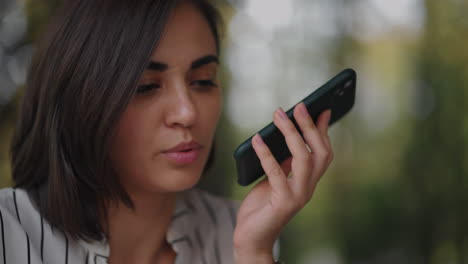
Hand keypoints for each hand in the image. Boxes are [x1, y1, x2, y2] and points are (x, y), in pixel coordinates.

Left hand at [233, 103, 332, 262]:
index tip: (321, 108)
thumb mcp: (274, 178)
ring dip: (291, 134)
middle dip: (310, 127)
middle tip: (299, 106)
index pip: (323, 152)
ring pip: (303, 159)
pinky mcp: (283, 203)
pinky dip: (266, 154)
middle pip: (319, 153)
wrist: (252, 237)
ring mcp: (298, 196)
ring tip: (278, 115)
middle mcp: (308, 188)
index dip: (323, 130)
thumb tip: (286, 133)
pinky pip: (276, 173)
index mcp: (308, 181)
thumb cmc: (261, 206)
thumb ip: (283, 161)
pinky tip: (256, 139)